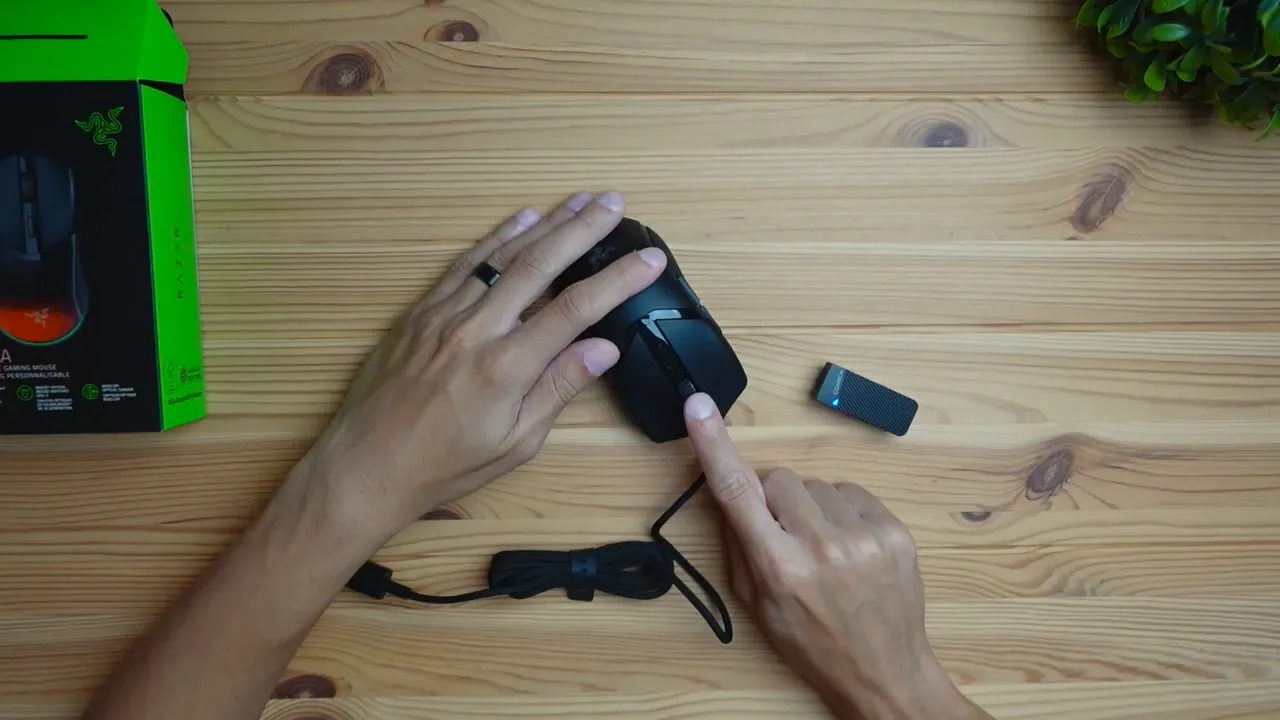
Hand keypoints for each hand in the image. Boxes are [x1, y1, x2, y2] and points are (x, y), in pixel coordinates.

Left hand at [291, 191, 666, 539]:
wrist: (367, 466)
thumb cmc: (446, 465)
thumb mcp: (515, 443)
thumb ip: (559, 388)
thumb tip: (604, 348)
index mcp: (507, 367)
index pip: (576, 309)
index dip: (618, 280)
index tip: (649, 259)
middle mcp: (477, 330)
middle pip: (540, 264)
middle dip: (583, 230)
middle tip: (615, 203)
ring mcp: (445, 314)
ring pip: (503, 255)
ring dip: (546, 224)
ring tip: (579, 200)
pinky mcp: (421, 311)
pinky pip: (465, 264)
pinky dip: (496, 239)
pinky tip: (522, 219)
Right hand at [682, 394, 989, 719]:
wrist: (884, 671)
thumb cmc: (811, 641)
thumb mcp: (758, 604)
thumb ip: (739, 543)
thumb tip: (730, 489)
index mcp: (778, 567)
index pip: (737, 491)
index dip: (713, 445)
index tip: (699, 406)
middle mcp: (821, 546)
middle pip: (778, 479)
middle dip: (773, 498)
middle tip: (783, 535)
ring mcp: (863, 536)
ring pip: (816, 485)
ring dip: (812, 507)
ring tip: (823, 549)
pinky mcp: (893, 531)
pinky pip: (852, 493)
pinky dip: (843, 512)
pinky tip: (848, 545)